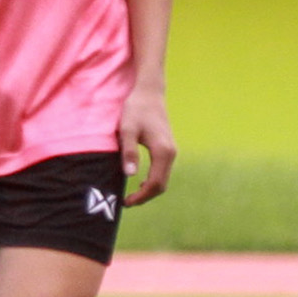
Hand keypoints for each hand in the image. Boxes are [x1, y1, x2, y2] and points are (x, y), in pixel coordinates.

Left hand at [119, 89, 176, 204]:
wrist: (150, 93)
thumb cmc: (136, 110)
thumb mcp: (127, 130)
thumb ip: (129, 152)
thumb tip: (130, 175)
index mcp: (162, 152)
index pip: (155, 183)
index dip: (141, 196)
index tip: (125, 202)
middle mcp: (171, 153)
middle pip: (162, 185)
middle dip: (146, 197)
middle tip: (127, 202)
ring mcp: (172, 151)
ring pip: (163, 179)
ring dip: (149, 190)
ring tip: (132, 195)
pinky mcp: (168, 148)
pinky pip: (163, 171)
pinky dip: (153, 181)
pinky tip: (141, 182)